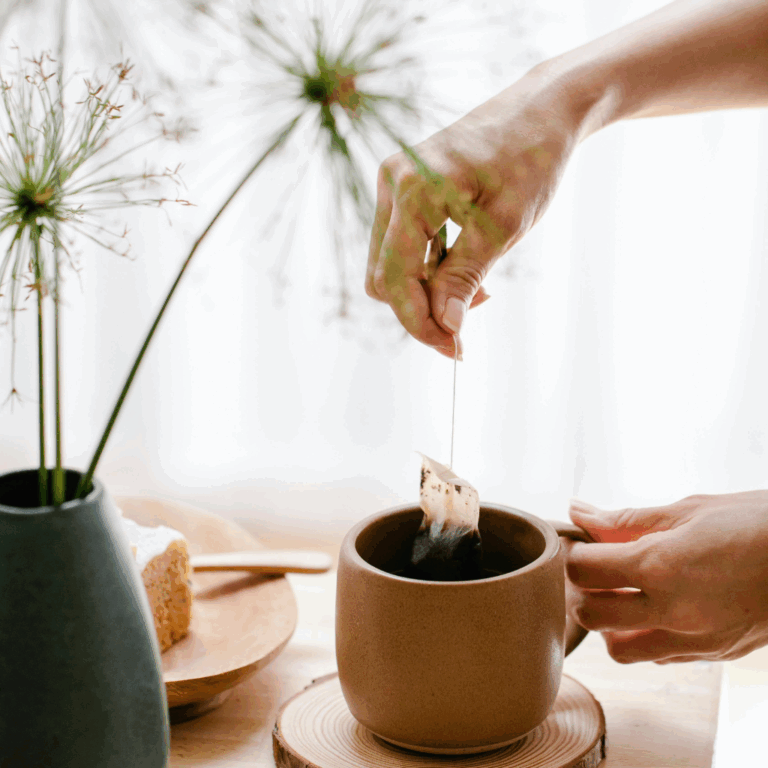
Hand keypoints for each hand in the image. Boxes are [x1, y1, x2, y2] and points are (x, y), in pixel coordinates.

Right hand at [365, 67, 586, 357]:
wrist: (542, 108)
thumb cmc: (531, 158)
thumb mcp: (504, 225)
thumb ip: (466, 275)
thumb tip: (445, 325)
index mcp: (412, 191)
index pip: (395, 279)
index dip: (420, 323)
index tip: (454, 350)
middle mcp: (392, 185)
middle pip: (383, 276)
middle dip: (420, 309)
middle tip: (466, 325)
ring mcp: (394, 184)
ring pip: (391, 264)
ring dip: (427, 290)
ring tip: (479, 292)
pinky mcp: (405, 188)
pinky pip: (403, 244)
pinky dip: (430, 268)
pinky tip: (465, 271)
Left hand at [566, 493, 767, 663]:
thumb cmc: (757, 523)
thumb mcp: (689, 510)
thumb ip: (627, 519)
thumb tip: (579, 511)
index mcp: (659, 566)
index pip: (583, 570)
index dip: (574, 554)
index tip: (582, 543)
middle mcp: (671, 609)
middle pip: (591, 614)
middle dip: (582, 590)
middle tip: (595, 570)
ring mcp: (694, 638)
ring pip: (620, 650)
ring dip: (609, 624)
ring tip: (623, 594)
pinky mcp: (714, 653)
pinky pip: (658, 657)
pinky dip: (644, 638)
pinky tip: (656, 610)